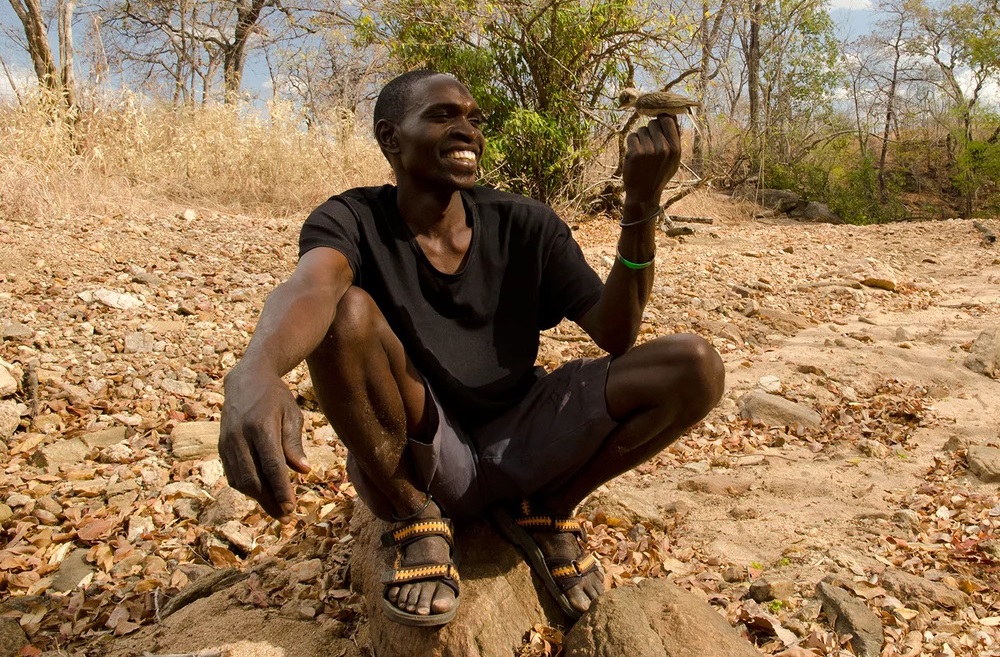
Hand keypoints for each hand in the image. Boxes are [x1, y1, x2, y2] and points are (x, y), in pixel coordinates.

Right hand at [219, 365, 310, 521]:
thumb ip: (294, 443)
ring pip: (240, 480)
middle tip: (285, 516)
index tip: (290, 508)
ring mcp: (227, 442)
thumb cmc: (276, 398)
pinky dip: (246, 487)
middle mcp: (240, 436)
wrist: (246, 379)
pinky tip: (261, 493)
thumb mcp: (292, 415)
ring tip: (276, 509)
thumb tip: (303, 471)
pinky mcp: (221, 446)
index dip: (281, 489)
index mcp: (261, 427)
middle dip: (269, 501)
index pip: (272, 465)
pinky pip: (232, 474)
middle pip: (253, 478)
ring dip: (258, 498)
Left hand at [621, 115, 681, 208]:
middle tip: (649, 144)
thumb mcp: (674, 160)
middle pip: (653, 123)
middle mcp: (663, 148)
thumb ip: (675, 139)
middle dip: (650, 130)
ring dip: (640, 138)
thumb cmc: (659, 175)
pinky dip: (632, 143)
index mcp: (675, 149)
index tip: (657, 123)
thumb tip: (671, 115)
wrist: (644, 194)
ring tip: (643, 153)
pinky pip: (632, 136)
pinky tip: (634, 154)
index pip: (667, 119)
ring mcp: (648, 151)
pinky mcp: (634, 153)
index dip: (661, 119)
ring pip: (641, 130)